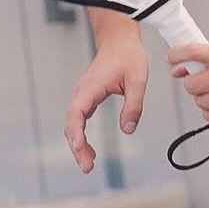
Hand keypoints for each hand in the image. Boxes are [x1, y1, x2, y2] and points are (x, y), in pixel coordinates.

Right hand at [64, 35, 147, 172]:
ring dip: (78, 144)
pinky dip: (81, 135)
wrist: (119, 40)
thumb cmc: (128, 56)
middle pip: (71, 124)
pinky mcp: (86, 98)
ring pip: (73, 124)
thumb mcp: (137, 80)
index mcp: (90, 88)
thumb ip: (133, 105)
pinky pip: (79, 120)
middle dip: (77, 147)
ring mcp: (82, 95)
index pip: (76, 114)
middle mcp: (81, 92)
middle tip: (87, 167)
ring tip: (88, 164)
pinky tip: (89, 150)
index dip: (76, 133)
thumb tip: (128, 129)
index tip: (80, 149)